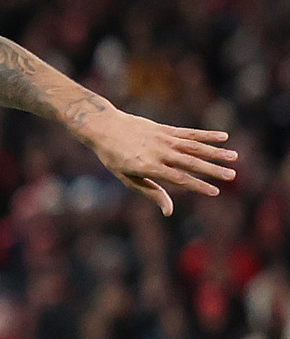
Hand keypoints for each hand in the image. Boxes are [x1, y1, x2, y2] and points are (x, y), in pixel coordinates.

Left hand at [79, 109, 236, 215]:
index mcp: (148, 167)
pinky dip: (206, 135)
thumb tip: (169, 211)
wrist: (104, 127)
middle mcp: (158, 153)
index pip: (178, 179)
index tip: (215, 192)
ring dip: (215, 152)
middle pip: (190, 162)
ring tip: (234, 157)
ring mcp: (163, 139)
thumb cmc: (114, 157)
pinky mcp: (165, 129)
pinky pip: (189, 133)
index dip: (198, 185)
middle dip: (212, 170)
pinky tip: (223, 137)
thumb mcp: (127, 178)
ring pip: (194, 146)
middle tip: (233, 175)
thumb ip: (151, 191)